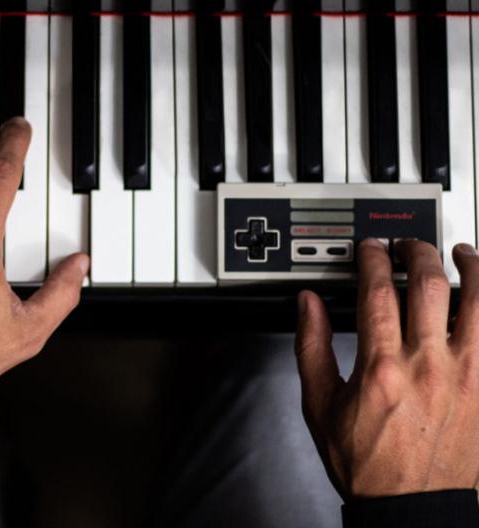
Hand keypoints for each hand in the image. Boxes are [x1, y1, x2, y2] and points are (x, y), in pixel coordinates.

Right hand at [295, 238, 478, 498]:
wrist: (410, 507)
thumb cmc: (366, 462)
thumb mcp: (319, 404)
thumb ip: (311, 346)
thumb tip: (306, 305)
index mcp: (381, 368)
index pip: (378, 291)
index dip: (373, 259)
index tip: (371, 249)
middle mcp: (428, 366)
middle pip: (429, 285)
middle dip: (418, 252)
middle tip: (409, 246)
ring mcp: (467, 376)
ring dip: (472, 268)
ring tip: (462, 254)